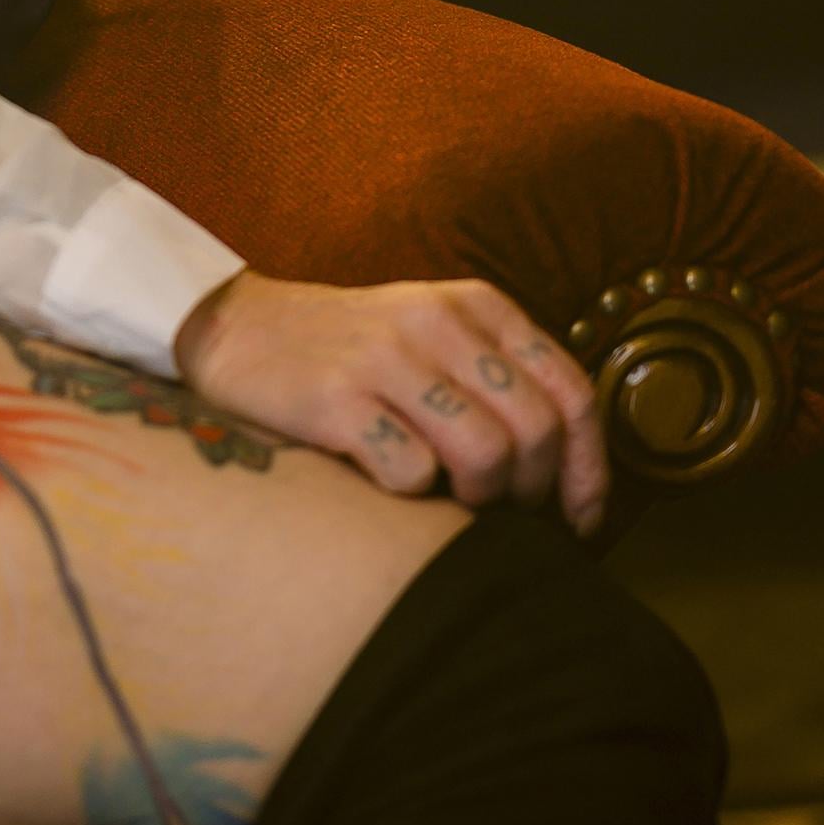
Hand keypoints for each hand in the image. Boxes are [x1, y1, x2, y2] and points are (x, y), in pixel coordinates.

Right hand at [173, 270, 609, 533]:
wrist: (234, 328)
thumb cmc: (348, 350)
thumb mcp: (433, 335)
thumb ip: (498, 377)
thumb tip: (568, 472)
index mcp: (476, 305)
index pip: (571, 391)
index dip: (589, 468)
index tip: (582, 519)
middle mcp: (438, 323)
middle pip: (535, 430)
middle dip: (532, 492)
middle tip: (504, 515)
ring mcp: (385, 358)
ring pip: (486, 454)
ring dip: (477, 500)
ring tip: (448, 503)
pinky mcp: (336, 399)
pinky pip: (411, 472)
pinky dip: (411, 496)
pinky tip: (387, 484)